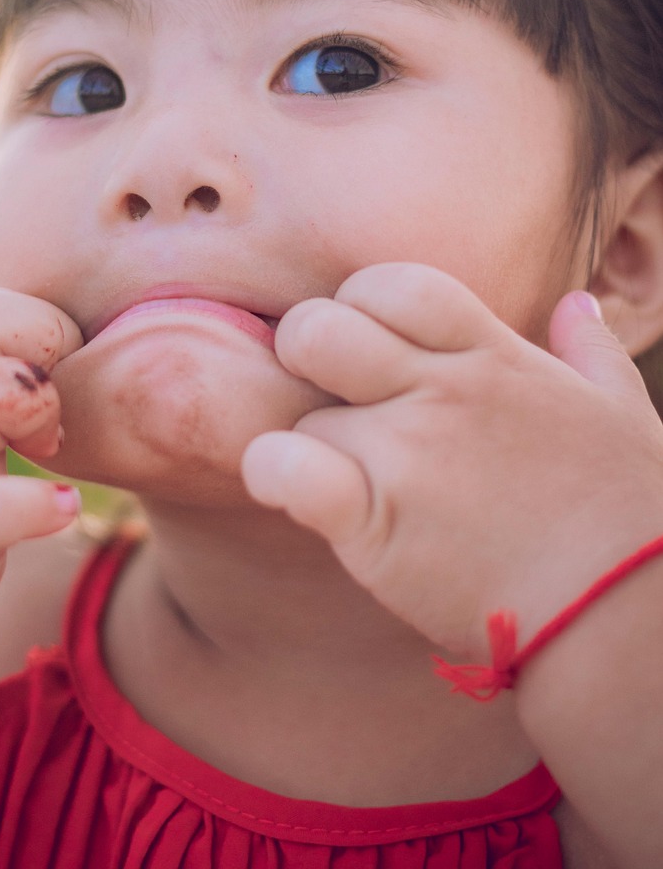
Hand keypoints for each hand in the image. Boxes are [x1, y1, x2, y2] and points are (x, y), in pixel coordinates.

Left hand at [242, 263, 662, 658]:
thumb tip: (580, 303)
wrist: (618, 614)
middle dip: (306, 352)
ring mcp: (405, 452)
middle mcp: (442, 390)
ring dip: (310, 440)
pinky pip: (287, 468)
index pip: (394, 284)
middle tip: (327, 394)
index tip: (371, 339)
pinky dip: (273, 474)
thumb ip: (591, 349)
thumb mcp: (623, 411)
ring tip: (342, 474)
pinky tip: (290, 488)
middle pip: (320, 327)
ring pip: (301, 411)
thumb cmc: (625, 515)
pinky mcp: (375, 521)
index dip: (363, 302)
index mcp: (493, 355)